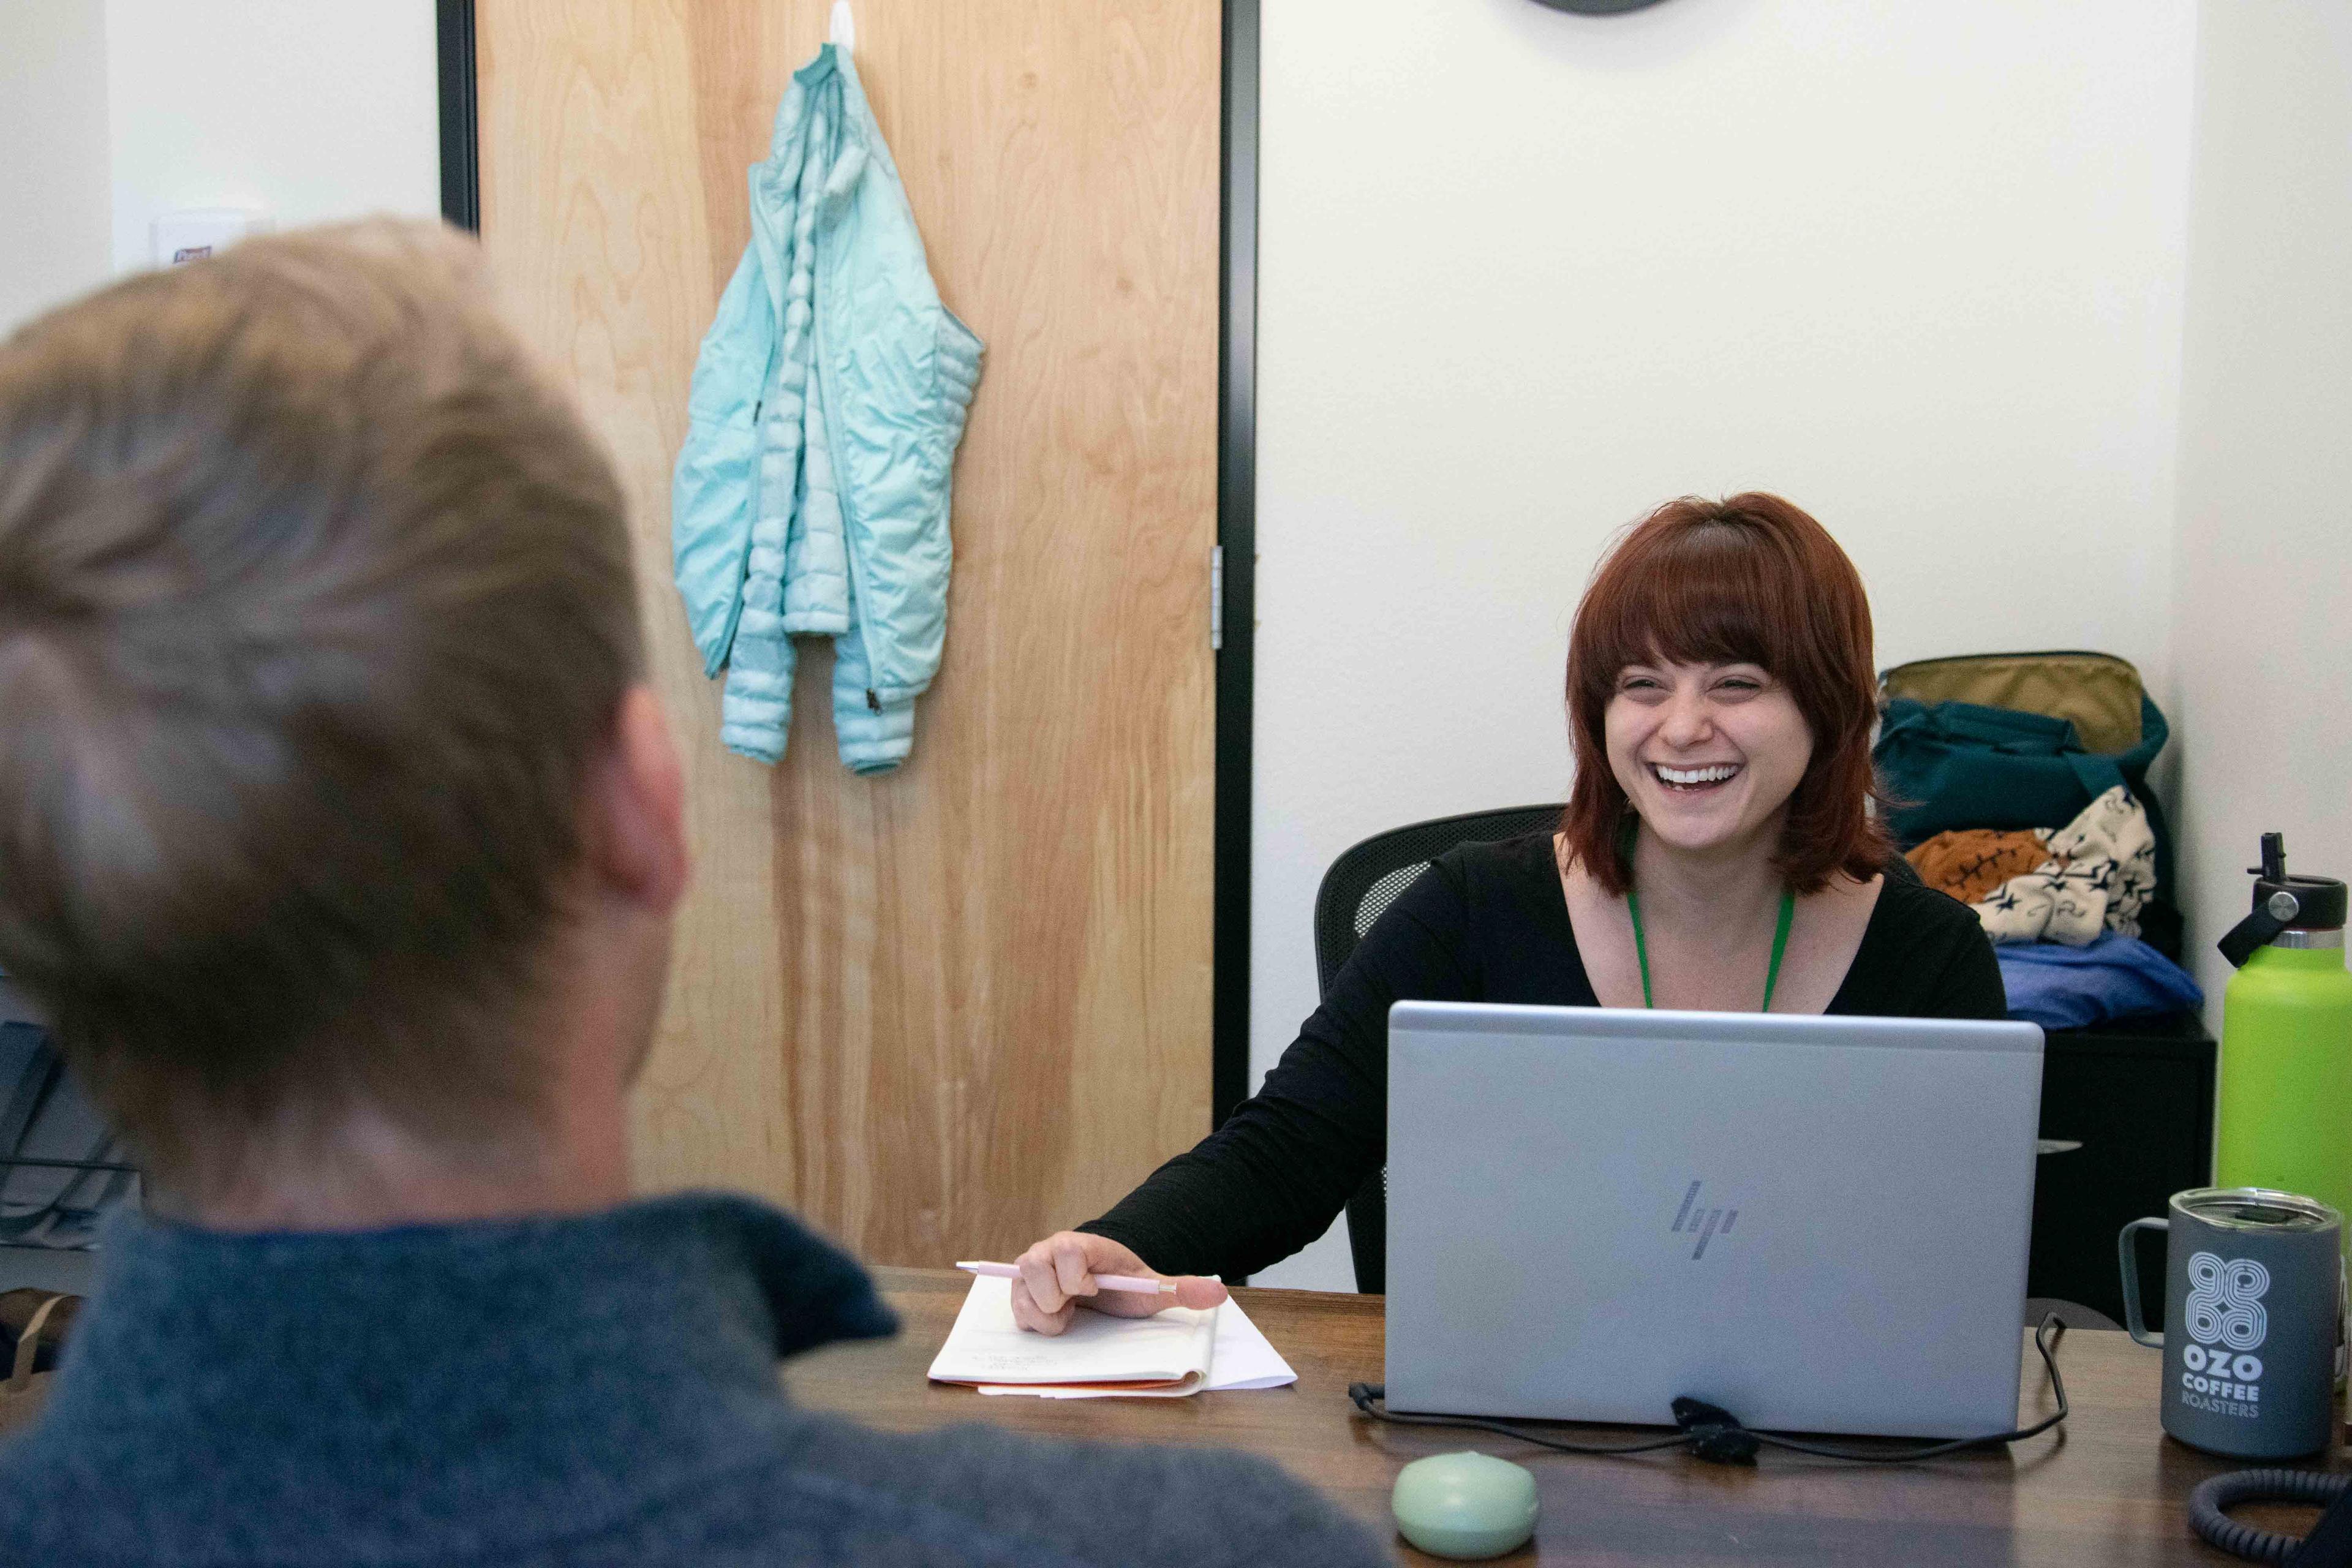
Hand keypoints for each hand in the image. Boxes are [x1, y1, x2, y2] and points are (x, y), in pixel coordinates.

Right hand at [1008, 1230, 1227, 1334]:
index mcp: (1079, 1244)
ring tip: (1070, 1314)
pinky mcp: (1020, 1292)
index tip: (1093, 1289)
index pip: (1066, 1251)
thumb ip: (1182, 1288)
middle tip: (1078, 1304)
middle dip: (1057, 1297)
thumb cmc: (1124, 1284)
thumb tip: (1218, 1294)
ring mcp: (1031, 1272)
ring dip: (1046, 1314)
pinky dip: (1036, 1323)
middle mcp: (1048, 1251)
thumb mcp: (1153, 1287)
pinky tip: (1059, 1319)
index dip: (1078, 1277)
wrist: (1102, 1286)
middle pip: (1034, 1268)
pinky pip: (1017, 1311)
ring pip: (1022, 1293)